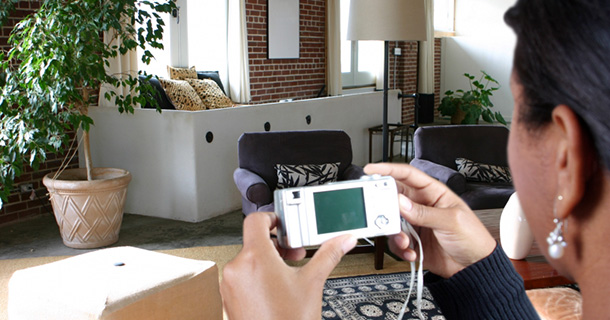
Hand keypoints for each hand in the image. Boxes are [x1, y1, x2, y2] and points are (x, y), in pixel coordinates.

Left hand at [220, 212, 356, 319]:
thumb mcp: (312, 283)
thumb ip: (328, 255)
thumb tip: (344, 240)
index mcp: (255, 258)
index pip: (256, 220)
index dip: (272, 218)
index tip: (284, 225)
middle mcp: (237, 269)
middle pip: (254, 241)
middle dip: (277, 245)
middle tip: (294, 253)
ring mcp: (230, 286)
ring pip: (248, 260)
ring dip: (267, 260)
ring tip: (287, 273)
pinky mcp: (229, 300)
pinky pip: (242, 278)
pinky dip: (257, 276)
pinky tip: (276, 289)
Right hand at [365, 163, 495, 277]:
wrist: (475, 267)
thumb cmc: (473, 238)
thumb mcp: (451, 221)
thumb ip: (424, 212)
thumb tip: (400, 202)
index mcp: (433, 192)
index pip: (408, 175)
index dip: (388, 170)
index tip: (371, 170)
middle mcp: (422, 206)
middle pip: (394, 198)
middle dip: (385, 206)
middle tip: (381, 213)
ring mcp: (416, 223)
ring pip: (392, 222)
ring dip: (395, 232)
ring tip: (405, 240)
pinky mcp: (413, 241)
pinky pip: (396, 241)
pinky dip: (400, 248)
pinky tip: (412, 252)